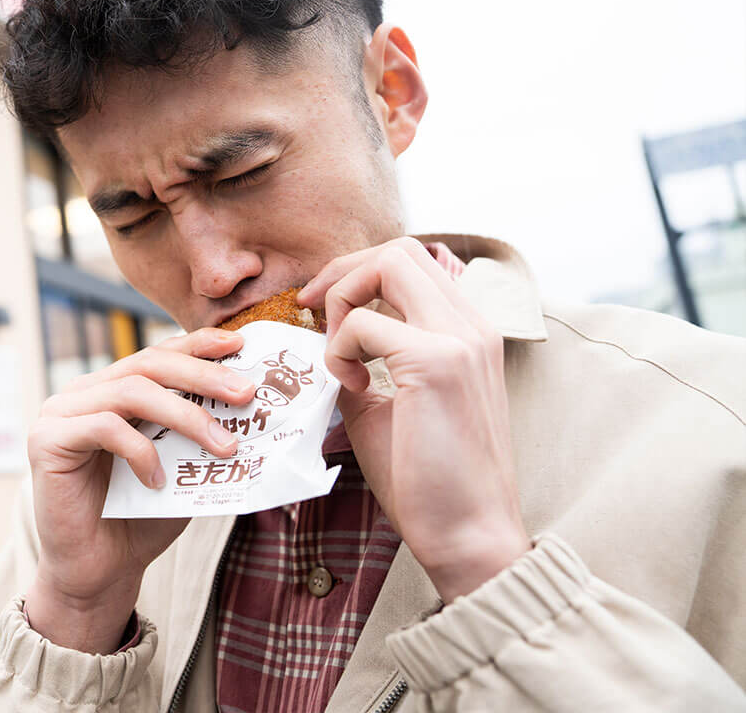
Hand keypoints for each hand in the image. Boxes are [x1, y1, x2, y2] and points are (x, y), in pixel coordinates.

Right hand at [24, 328, 252, 651]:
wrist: (99, 573)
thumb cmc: (140, 519)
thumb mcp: (181, 467)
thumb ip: (198, 434)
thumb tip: (252, 409)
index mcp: (112, 390)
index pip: (157, 354)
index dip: (197, 345)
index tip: (240, 345)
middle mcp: (84, 392)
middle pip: (147, 364)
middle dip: (202, 375)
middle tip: (245, 393)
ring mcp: (60, 412)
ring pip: (131, 391)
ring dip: (185, 415)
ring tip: (224, 445)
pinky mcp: (47, 440)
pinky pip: (104, 427)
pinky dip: (140, 451)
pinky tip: (158, 482)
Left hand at [298, 237, 529, 600]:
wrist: (468, 536)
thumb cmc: (429, 480)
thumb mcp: (388, 405)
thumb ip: (364, 363)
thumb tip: (322, 342)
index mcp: (468, 332)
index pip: (412, 261)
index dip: (357, 274)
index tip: (321, 310)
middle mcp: (472, 325)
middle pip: (400, 249)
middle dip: (343, 272)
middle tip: (311, 311)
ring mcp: (460, 340)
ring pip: (390, 263)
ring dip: (344, 299)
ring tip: (336, 354)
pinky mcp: (438, 363)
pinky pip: (364, 323)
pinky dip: (340, 348)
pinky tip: (351, 388)